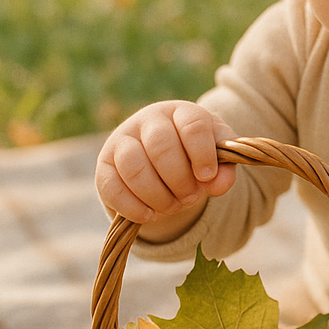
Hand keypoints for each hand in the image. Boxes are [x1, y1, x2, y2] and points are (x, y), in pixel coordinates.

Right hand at [95, 101, 236, 237]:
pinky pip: (111, 186)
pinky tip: (150, 216)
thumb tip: (219, 184)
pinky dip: (132, 206)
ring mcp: (122, 139)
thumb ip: (225, 168)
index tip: (208, 177)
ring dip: (157, 195)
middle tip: (191, 198)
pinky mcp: (104, 164)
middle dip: (179, 180)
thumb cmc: (195, 155)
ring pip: (133, 166)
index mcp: (182, 112)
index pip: (192, 125)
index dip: (202, 153)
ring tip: (173, 207)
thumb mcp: (217, 157)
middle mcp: (149, 119)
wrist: (164, 161)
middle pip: (161, 146)